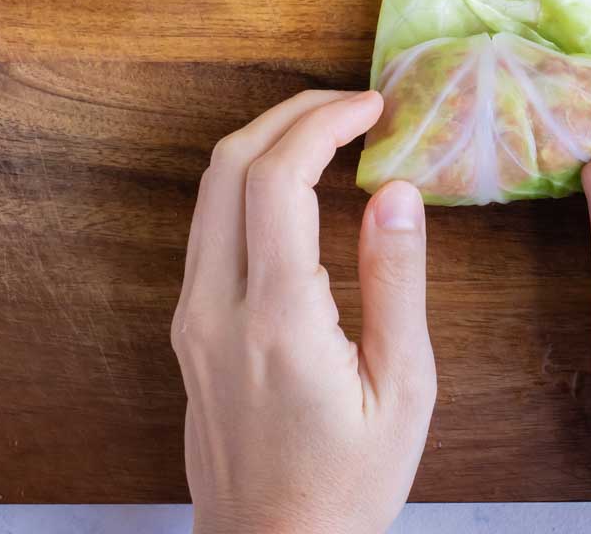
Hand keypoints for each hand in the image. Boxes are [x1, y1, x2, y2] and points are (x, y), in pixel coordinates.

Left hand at [171, 90, 435, 533]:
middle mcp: (215, 307)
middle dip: (290, 113)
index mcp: (276, 319)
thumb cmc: (347, 486)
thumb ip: (397, 283)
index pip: (278, 178)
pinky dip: (250, 184)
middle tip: (351, 104)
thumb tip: (396, 192)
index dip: (323, 121)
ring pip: (207, 191)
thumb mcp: (402, 391)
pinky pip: (208, 228)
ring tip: (330, 133)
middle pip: (227, 165)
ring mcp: (191, 318)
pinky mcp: (187, 330)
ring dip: (265, 142)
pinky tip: (299, 190)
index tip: (373, 106)